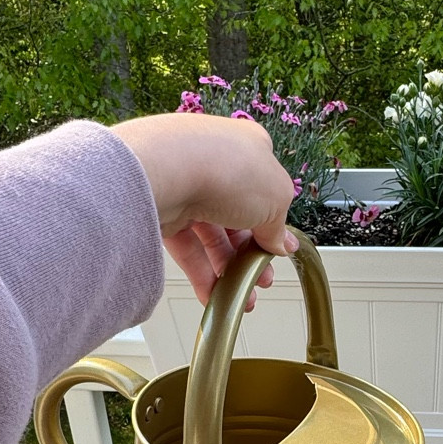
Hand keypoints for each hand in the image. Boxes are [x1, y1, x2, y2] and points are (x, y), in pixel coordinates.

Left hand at [110, 112, 297, 304]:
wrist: (166, 169)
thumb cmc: (225, 168)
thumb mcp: (276, 199)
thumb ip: (279, 225)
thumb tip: (280, 243)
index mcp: (248, 148)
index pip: (264, 192)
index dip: (272, 225)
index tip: (277, 251)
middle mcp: (215, 163)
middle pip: (238, 217)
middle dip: (250, 254)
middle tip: (260, 278)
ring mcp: (186, 185)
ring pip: (210, 235)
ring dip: (228, 269)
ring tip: (240, 295)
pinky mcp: (162, 208)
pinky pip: (186, 246)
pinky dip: (200, 273)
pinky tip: (214, 295)